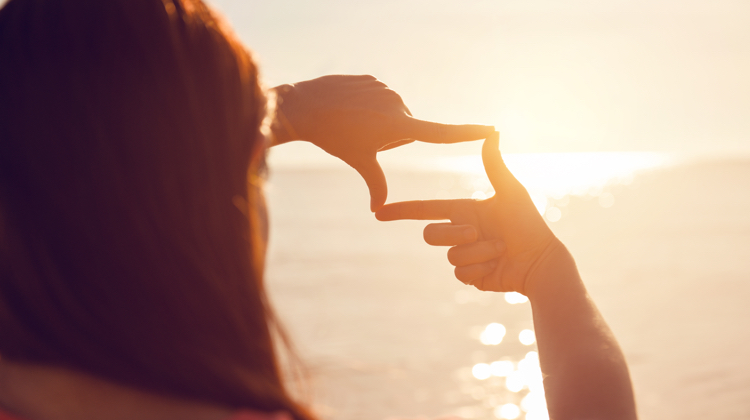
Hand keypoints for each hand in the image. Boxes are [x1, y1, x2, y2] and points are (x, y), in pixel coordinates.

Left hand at [272, 75, 493, 210]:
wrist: (306, 106)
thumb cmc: (334, 138)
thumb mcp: (359, 162)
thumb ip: (376, 184)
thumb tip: (378, 211)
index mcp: (399, 125)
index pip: (440, 132)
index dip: (467, 133)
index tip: (491, 128)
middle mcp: (398, 104)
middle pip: (405, 129)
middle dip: (390, 137)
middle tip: (362, 137)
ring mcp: (385, 90)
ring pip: (391, 114)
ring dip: (378, 122)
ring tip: (353, 123)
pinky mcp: (373, 80)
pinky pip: (378, 99)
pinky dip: (367, 107)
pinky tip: (348, 109)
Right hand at [375, 132, 558, 294]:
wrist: (541, 261)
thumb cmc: (529, 224)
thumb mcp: (510, 191)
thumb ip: (494, 164)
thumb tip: (492, 131)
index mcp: (464, 210)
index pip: (425, 209)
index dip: (401, 211)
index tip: (378, 212)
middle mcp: (460, 232)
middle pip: (430, 234)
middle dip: (453, 233)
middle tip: (477, 232)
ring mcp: (464, 256)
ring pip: (450, 255)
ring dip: (477, 252)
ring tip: (500, 249)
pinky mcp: (470, 276)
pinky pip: (461, 273)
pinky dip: (480, 268)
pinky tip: (497, 265)